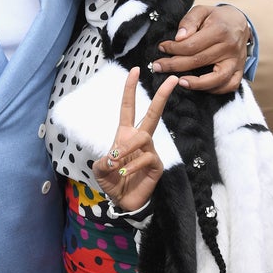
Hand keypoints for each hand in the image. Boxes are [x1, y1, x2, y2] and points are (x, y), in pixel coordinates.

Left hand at [93, 68, 178, 210]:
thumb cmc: (112, 181)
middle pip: (153, 114)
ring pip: (143, 138)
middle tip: (172, 79)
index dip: (130, 90)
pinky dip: (132, 166)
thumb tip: (113, 157)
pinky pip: (147, 158)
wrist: (123, 202)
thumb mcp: (100, 170)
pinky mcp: (156, 165)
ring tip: (116, 162)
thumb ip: (102, 162)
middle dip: (162, 96)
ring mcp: (150, 151)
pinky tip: (123, 173)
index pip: (128, 108)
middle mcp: (140, 139)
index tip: (134, 71)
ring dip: (127, 148)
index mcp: (125, 135)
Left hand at [149, 4, 247, 93]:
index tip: (162, 48)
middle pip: (199, 61)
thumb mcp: (202, 10)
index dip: (174, 48)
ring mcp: (236, 61)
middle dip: (175, 65)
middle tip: (158, 67)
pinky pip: (230, 86)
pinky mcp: (240, 70)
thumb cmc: (217, 17)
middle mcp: (230, 47)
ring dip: (196, 84)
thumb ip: (190, 21)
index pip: (192, 45)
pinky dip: (215, 90)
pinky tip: (199, 87)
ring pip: (217, 79)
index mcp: (219, 31)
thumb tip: (179, 37)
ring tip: (179, 82)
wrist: (239, 22)